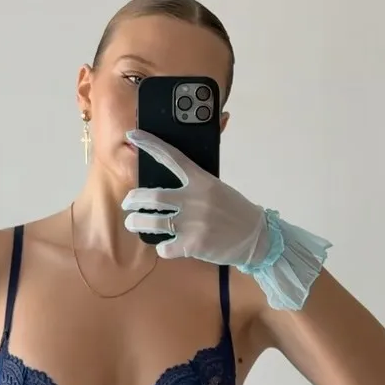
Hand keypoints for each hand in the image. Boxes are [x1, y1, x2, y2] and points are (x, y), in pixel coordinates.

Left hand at [122, 129, 330, 309]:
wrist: (256, 237)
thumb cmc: (234, 212)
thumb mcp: (217, 189)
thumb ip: (194, 185)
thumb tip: (166, 187)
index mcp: (201, 180)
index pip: (171, 157)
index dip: (150, 145)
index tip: (132, 136)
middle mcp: (195, 199)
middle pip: (151, 196)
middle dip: (132, 200)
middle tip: (128, 203)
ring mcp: (193, 222)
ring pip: (152, 222)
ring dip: (136, 223)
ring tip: (133, 223)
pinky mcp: (193, 244)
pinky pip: (165, 247)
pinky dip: (161, 247)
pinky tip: (165, 246)